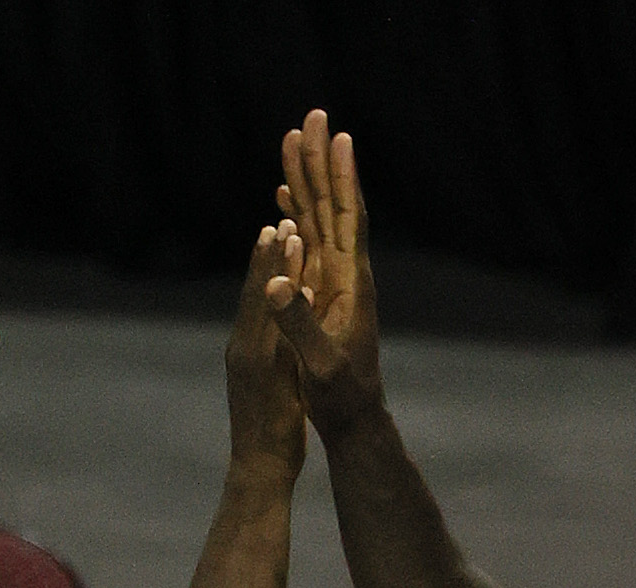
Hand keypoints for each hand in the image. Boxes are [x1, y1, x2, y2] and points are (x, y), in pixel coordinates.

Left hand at [226, 222, 307, 478]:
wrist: (258, 468)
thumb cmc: (282, 436)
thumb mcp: (289, 390)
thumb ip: (288, 345)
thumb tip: (294, 304)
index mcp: (258, 354)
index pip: (270, 298)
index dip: (283, 263)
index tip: (292, 231)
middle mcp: (243, 349)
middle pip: (256, 293)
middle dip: (270, 258)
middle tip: (281, 222)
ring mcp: (239, 357)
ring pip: (252, 305)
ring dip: (263, 272)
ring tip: (272, 243)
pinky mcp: (241, 367)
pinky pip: (251, 321)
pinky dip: (261, 297)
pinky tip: (270, 287)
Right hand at [265, 109, 383, 433]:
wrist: (356, 421)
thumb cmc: (341, 399)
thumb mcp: (320, 366)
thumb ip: (300, 325)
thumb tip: (279, 283)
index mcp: (351, 285)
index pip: (346, 218)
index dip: (342, 178)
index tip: (339, 138)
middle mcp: (348, 275)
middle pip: (333, 205)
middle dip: (320, 162)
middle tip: (313, 117)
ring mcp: (337, 283)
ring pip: (320, 219)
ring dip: (307, 181)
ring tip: (295, 142)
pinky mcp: (325, 295)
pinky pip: (310, 245)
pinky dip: (298, 218)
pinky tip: (287, 205)